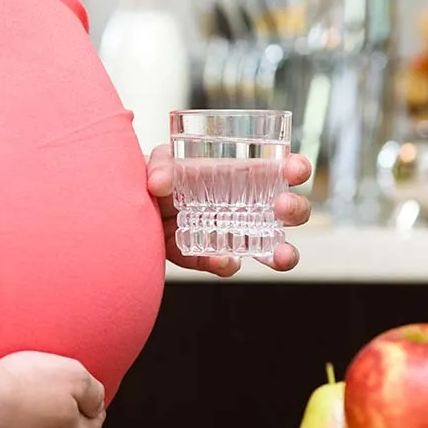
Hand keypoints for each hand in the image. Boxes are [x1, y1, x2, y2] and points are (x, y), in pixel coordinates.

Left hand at [147, 145, 312, 275]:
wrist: (131, 213)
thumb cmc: (156, 178)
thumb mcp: (159, 163)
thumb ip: (161, 165)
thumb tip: (160, 183)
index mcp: (244, 174)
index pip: (282, 169)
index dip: (296, 169)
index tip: (295, 169)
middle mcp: (247, 207)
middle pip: (289, 211)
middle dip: (295, 209)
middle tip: (282, 207)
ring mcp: (232, 236)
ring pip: (272, 248)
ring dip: (283, 252)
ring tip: (281, 256)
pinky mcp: (208, 258)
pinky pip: (225, 265)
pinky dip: (225, 265)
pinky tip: (223, 261)